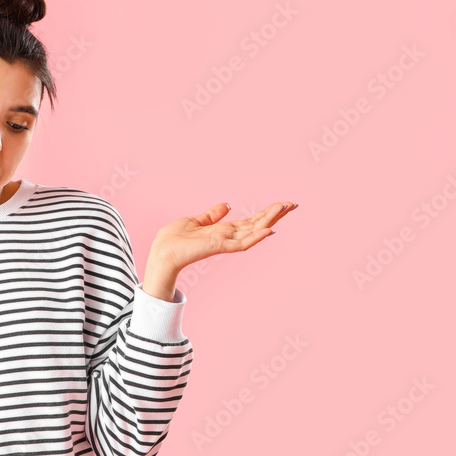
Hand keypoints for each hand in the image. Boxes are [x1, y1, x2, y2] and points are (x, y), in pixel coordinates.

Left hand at [151, 201, 297, 271]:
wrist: (161, 251)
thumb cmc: (174, 239)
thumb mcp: (195, 220)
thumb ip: (213, 214)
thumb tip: (228, 205)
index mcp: (223, 230)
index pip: (250, 221)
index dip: (266, 212)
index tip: (283, 204)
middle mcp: (228, 236)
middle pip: (257, 224)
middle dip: (275, 214)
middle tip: (293, 204)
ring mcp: (225, 242)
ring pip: (253, 231)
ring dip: (270, 220)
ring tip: (285, 210)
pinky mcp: (219, 247)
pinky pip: (241, 243)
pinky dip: (255, 237)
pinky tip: (268, 230)